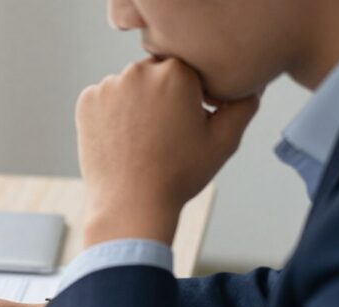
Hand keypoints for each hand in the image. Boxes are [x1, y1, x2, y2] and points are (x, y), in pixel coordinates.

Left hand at [76, 57, 259, 246]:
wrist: (130, 205)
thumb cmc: (179, 175)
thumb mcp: (224, 141)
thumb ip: (243, 104)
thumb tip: (251, 85)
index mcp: (177, 72)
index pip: (190, 70)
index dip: (194, 96)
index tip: (189, 123)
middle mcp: (139, 71)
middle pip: (157, 74)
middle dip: (164, 96)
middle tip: (165, 134)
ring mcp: (108, 86)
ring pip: (130, 86)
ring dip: (137, 103)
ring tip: (143, 139)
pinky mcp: (86, 102)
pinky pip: (106, 98)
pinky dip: (113, 113)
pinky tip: (122, 139)